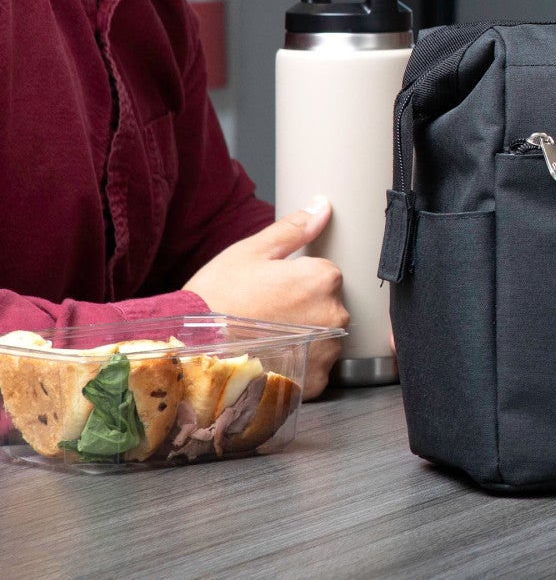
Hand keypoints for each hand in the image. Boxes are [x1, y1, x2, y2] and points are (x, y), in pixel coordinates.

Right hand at [185, 198, 347, 398]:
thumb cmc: (216, 299)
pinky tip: (270, 358)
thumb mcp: (251, 253)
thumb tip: (323, 206)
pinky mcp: (315, 381)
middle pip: (328, 304)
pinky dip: (297, 364)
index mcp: (322, 278)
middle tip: (265, 314)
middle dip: (304, 307)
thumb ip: (294, 229)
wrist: (188, 352)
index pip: (326, 273)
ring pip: (324, 336)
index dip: (297, 279)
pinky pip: (315, 367)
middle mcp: (334, 315)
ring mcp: (326, 350)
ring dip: (304, 337)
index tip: (273, 289)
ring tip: (265, 338)